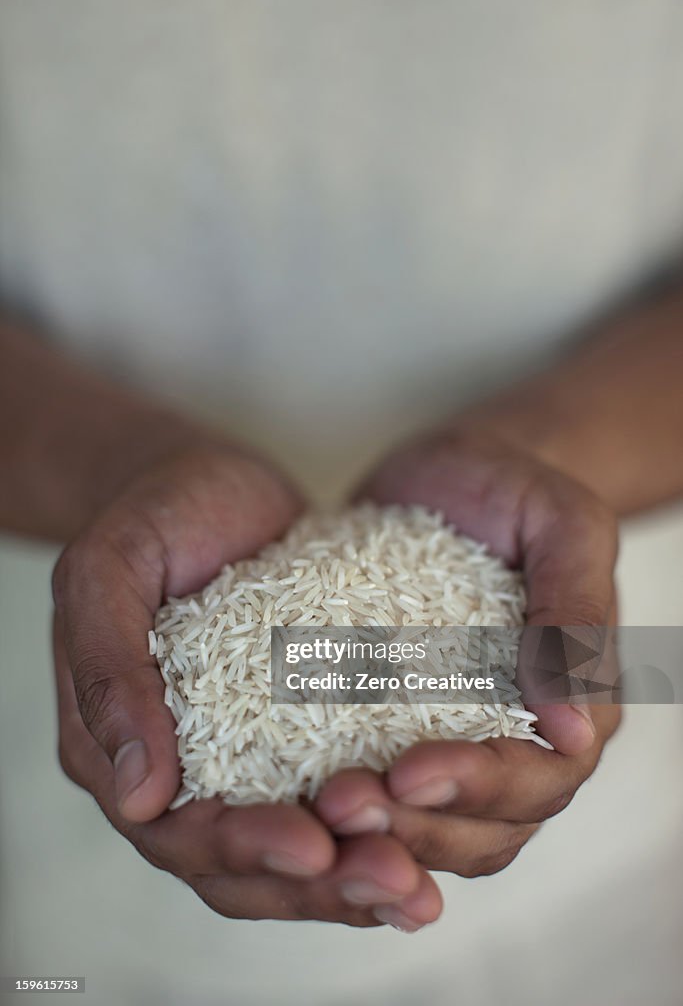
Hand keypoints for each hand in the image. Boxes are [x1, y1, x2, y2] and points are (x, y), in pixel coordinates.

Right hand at [52, 445, 441, 927]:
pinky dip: (379, 816)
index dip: (244, 851)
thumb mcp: (109, 571)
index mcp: (117, 747)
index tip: (314, 848)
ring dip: (356, 868)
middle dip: (320, 881)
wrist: (209, 481)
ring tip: (422, 886)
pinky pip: (335, 786)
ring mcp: (242, 754)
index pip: (175, 833)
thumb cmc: (151, 513)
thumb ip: (110, 672)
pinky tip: (435, 824)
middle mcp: (180, 769)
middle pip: (244, 864)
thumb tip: (139, 796)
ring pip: (297, 839)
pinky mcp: (298, 728)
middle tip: (395, 880)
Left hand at [314, 428, 620, 888]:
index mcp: (575, 703)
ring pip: (431, 827)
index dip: (479, 787)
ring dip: (377, 830)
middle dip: (415, 826)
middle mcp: (520, 738)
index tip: (409, 770)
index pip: (540, 779)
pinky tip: (290, 794)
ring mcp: (458, 739)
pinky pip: (378, 783)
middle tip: (341, 802)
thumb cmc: (517, 488)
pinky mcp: (397, 726)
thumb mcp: (563, 525)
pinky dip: (340, 802)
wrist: (453, 473)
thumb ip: (576, 614)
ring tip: (316, 807)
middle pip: (484, 828)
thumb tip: (574, 732)